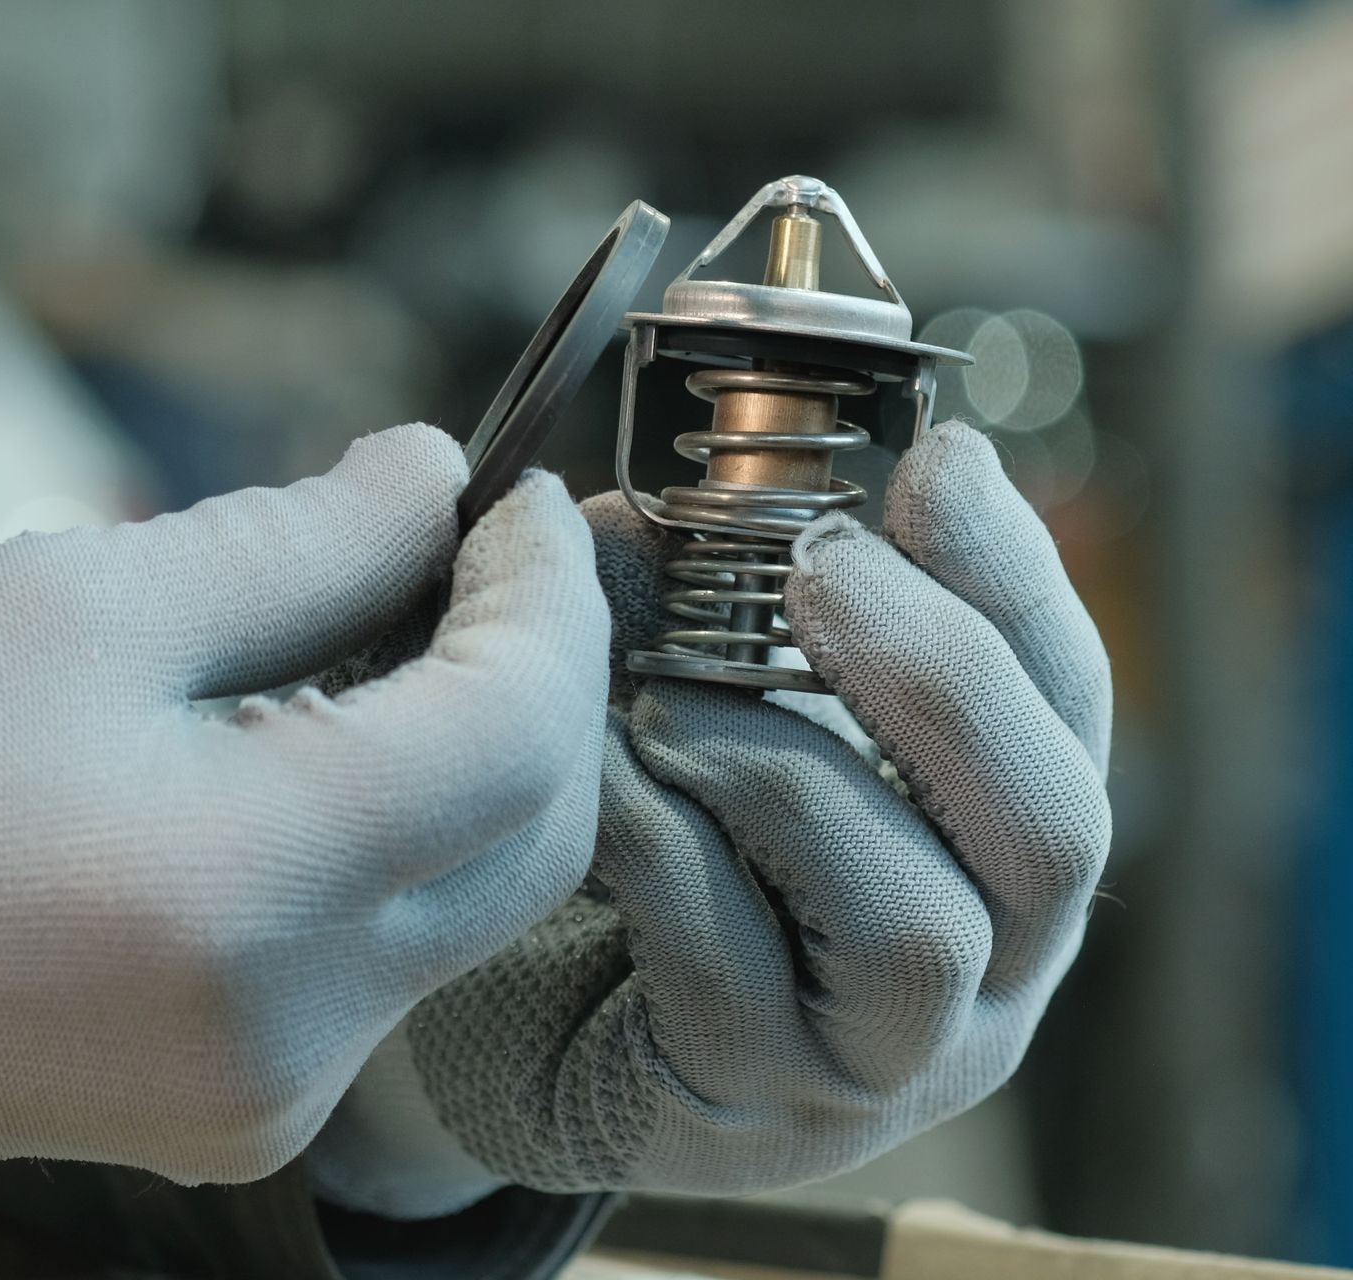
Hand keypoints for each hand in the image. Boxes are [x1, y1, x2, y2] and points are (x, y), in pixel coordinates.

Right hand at [0, 424, 609, 1184]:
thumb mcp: (87, 601)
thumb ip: (303, 542)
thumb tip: (435, 480)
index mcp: (239, 890)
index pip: (512, 737)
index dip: (548, 602)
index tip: (516, 501)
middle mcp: (286, 1031)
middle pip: (530, 836)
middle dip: (536, 678)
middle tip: (482, 556)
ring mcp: (272, 1096)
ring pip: (472, 904)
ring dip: (467, 760)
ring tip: (388, 640)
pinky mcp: (248, 1117)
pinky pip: (391, 966)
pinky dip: (397, 847)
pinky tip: (324, 760)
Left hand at [310, 421, 1110, 1212]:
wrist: (531, 1039)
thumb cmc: (651, 863)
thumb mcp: (712, 730)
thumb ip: (706, 631)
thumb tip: (642, 516)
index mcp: (997, 848)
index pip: (1068, 706)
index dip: (1017, 576)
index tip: (938, 460)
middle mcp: (985, 969)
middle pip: (1051, 825)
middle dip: (940, 673)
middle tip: (819, 565)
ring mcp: (878, 1058)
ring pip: (910, 920)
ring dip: (781, 771)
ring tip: (661, 699)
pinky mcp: (748, 1104)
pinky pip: (729, 968)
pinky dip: (656, 845)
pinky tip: (588, 783)